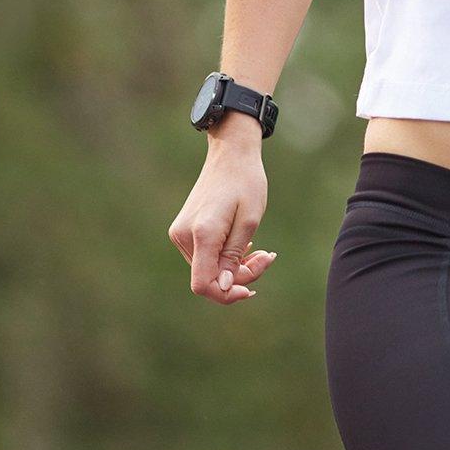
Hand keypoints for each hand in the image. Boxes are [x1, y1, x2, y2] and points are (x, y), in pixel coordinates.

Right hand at [168, 150, 277, 305]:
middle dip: (240, 276)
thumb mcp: (249, 221)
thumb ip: (235, 256)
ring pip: (208, 268)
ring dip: (236, 266)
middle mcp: (183, 236)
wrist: (231, 155)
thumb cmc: (246, 183)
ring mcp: (181, 233)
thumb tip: (224, 288)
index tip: (251, 290)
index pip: (203, 284)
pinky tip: (246, 246)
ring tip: (262, 252)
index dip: (226, 295)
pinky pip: (205, 256)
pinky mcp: (184, 231)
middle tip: (268, 257)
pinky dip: (226, 257)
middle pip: (209, 277)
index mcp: (202, 233)